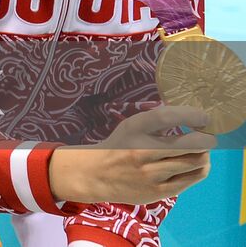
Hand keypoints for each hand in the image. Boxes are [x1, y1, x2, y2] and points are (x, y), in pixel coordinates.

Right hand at [48, 106, 214, 204]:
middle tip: (207, 137)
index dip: (190, 115)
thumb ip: (157, 121)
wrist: (96, 175)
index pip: (166, 117)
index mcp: (134, 129)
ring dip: (204, 155)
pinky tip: (195, 165)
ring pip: (196, 162)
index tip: (204, 117)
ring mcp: (151, 173)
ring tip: (200, 152)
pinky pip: (191, 179)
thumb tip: (190, 114)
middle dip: (206, 139)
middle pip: (191, 144)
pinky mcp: (158, 191)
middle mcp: (142, 151)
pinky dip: (199, 170)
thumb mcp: (131, 127)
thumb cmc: (119, 146)